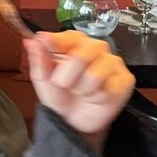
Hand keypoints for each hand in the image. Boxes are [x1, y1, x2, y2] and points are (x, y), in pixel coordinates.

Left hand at [24, 31, 134, 153]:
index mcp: (76, 43)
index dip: (57, 41)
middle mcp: (97, 47)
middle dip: (66, 77)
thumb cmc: (59, 95)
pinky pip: (109, 88)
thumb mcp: (42, 79)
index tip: (45, 42)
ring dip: (81, 90)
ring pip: (94, 75)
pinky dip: (97, 97)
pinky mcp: (125, 79)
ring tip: (81, 92)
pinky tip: (96, 97)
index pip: (69, 36)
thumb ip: (38, 59)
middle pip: (81, 56)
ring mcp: (113, 62)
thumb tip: (30, 40)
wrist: (73, 120)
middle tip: (65, 85)